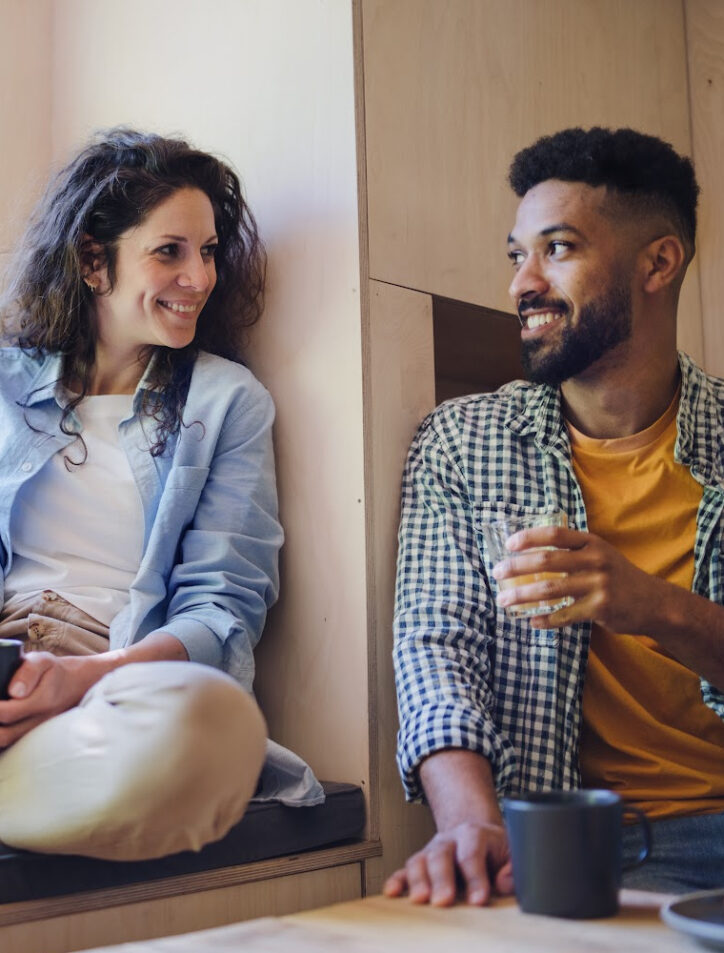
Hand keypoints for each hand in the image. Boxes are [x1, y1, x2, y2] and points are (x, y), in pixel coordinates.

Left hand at [0, 653, 97, 746]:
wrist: (75, 684)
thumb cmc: (54, 671)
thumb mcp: (44, 661)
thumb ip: (28, 671)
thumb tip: (14, 692)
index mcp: (42, 701)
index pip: (6, 713)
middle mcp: (40, 721)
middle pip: (3, 735)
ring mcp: (37, 732)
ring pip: (6, 743)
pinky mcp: (33, 737)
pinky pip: (11, 744)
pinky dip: (2, 736)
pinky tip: (1, 723)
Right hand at [383, 820, 513, 905]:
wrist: (476, 834)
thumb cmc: (495, 850)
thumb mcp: (512, 852)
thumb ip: (514, 868)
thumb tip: (504, 883)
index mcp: (474, 834)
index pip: (472, 854)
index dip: (475, 877)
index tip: (478, 901)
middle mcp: (449, 840)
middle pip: (441, 855)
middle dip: (441, 879)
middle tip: (443, 901)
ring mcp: (432, 850)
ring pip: (419, 860)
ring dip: (417, 880)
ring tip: (419, 899)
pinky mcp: (420, 863)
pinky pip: (405, 870)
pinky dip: (397, 880)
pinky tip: (392, 892)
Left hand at [492, 525, 664, 632]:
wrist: (653, 602)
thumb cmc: (617, 576)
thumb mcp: (599, 554)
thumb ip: (572, 550)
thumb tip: (530, 553)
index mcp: (591, 542)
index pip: (555, 533)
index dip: (529, 537)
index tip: (509, 544)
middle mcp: (595, 560)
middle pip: (547, 560)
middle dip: (516, 567)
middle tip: (497, 573)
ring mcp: (598, 585)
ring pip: (550, 589)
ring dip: (522, 595)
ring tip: (504, 600)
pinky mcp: (600, 609)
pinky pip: (564, 615)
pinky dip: (545, 619)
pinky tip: (530, 621)